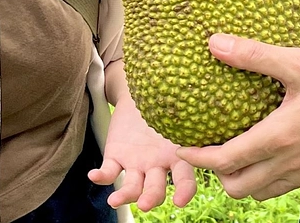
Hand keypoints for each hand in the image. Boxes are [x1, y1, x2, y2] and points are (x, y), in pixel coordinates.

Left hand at [89, 95, 196, 210]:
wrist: (140, 95)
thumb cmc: (165, 104)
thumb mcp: (178, 112)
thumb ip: (187, 121)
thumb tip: (205, 116)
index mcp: (176, 156)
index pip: (184, 178)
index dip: (184, 191)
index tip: (179, 201)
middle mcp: (156, 166)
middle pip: (155, 189)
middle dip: (151, 198)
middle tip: (144, 204)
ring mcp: (135, 164)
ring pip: (132, 186)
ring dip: (125, 195)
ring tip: (115, 200)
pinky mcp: (115, 157)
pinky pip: (109, 171)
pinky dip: (101, 176)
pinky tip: (94, 175)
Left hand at [176, 34, 299, 200]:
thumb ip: (255, 56)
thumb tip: (214, 44)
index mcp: (278, 139)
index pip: (224, 161)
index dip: (197, 156)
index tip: (179, 146)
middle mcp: (291, 166)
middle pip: (239, 187)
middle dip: (219, 173)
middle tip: (213, 147)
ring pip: (264, 190)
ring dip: (247, 176)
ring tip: (242, 149)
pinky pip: (292, 184)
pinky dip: (276, 174)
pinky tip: (282, 147)